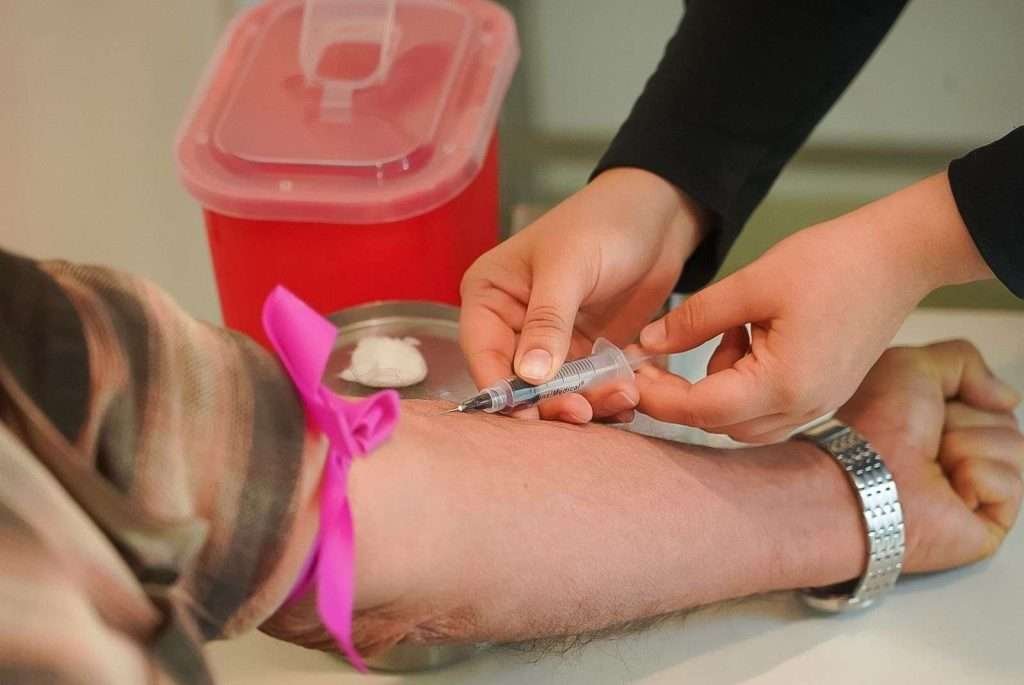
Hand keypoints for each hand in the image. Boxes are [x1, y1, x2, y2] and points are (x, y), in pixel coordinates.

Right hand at [459, 168, 705, 422]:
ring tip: (621, 398)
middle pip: (518, 383)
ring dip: (586, 402)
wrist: (659, 213)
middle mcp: (512, 325)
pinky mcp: (585, 353)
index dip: (503, 391)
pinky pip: (587, 387)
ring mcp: (549, 343)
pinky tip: (628, 398)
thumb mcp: (570, 267)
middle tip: (583, 412)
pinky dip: (606, 396)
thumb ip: (548, 321)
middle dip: (549, 402)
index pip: (484, 353)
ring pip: (555, 392)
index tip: (529, 416)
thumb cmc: (603, 223)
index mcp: (490, 297)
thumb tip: (529, 376)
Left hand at [637, 172, 993, 441]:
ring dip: (715, 386)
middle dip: (680, 394)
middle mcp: (803, 408)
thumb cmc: (832, 262)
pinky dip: (743, 382)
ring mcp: (817, 406)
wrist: (899, 255)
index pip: (700, 409)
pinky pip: (767, 408)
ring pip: (741, 421)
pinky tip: (749, 337)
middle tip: (654, 358)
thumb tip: (648, 343)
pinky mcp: (823, 395)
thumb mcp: (751, 283)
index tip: (628, 374)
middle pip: (719, 424)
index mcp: (784, 384)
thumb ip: (693, 319)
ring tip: (726, 329)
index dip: (657, 395)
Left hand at [838, 341, 1021, 572]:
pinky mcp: (986, 524)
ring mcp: (972, 490)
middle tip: (927, 438)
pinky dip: (978, 478)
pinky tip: (946, 491)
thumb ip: (962, 360)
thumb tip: (1006, 397)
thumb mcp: (912, 365)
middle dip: (965, 420)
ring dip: (968, 447)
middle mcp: (953, 454)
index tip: (929, 406)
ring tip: (932, 464)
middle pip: (1005, 421)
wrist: (864, 477)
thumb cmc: (874, 426)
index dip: (962, 395)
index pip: (987, 399)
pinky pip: (1012, 484)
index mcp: (935, 422)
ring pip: (1013, 448)